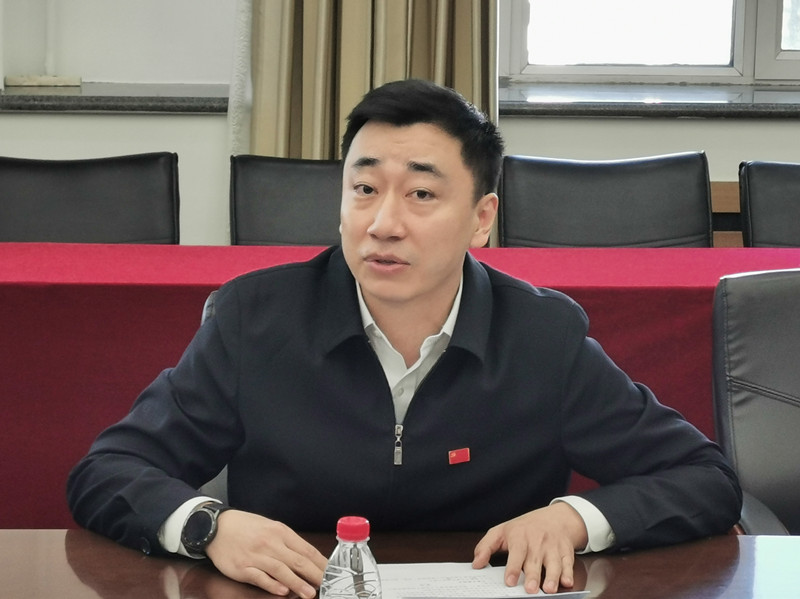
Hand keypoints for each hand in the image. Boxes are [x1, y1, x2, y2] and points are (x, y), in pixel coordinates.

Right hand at [205, 510, 327, 597]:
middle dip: (314, 574)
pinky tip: (282, 590)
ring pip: (281, 570)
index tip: (331, 573)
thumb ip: (287, 542)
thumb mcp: (270, 527)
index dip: (320, 562)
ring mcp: (256, 556)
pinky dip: (272, 584)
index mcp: (280, 532)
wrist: (216, 526)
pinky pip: (260, 577)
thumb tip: (308, 557)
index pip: (306, 549)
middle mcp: (270, 543)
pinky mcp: (242, 568)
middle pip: (297, 560)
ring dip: (297, 583)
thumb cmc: (245, 527)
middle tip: (326, 585)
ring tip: (309, 593)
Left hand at [472, 503, 588, 594]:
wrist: (555, 518)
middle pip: (534, 561)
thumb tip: (476, 564)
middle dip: (533, 576)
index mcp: (519, 536)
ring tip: (549, 589)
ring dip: (552, 576)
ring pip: (553, 563)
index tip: (509, 581)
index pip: (516, 553)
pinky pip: (568, 563)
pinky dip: (568, 572)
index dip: (513, 568)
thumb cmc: (525, 528)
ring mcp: (552, 547)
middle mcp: (537, 542)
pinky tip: (567, 582)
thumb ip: (486, 547)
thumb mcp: (501, 531)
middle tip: (530, 590)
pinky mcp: (565, 552)